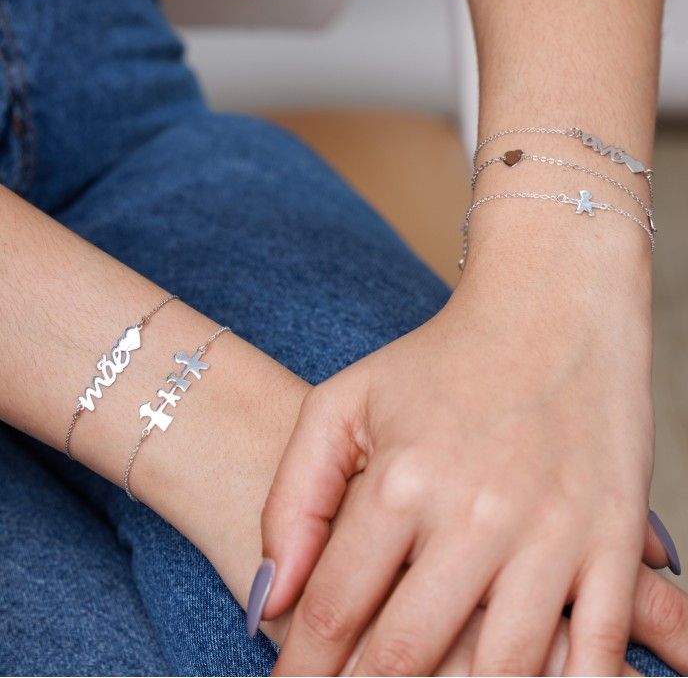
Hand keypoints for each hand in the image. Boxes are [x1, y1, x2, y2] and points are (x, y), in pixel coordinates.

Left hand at [258, 255, 656, 674]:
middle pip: (404, 654)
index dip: (301, 671)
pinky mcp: (612, 540)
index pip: (334, 610)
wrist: (553, 312)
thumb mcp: (345, 403)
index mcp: (402, 481)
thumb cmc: (441, 358)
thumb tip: (269, 596)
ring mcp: (551, 533)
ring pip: (497, 673)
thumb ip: (294, 496)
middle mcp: (475, 515)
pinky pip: (593, 655)